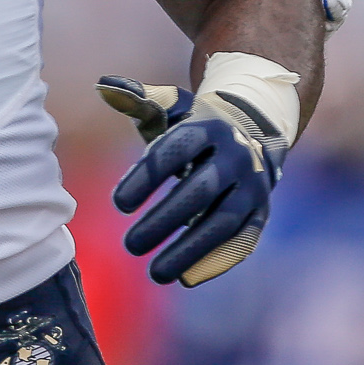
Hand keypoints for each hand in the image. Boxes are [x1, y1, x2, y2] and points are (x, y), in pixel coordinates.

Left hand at [96, 76, 285, 285]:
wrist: (252, 130)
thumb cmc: (192, 123)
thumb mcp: (168, 107)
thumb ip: (137, 100)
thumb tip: (103, 85)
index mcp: (207, 127)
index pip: (174, 152)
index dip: (146, 177)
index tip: (118, 204)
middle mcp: (235, 157)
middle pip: (199, 192)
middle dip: (165, 220)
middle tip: (130, 245)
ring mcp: (253, 187)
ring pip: (222, 222)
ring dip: (189, 250)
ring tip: (155, 273)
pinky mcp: (260, 212)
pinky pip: (241, 241)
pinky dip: (216, 262)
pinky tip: (186, 278)